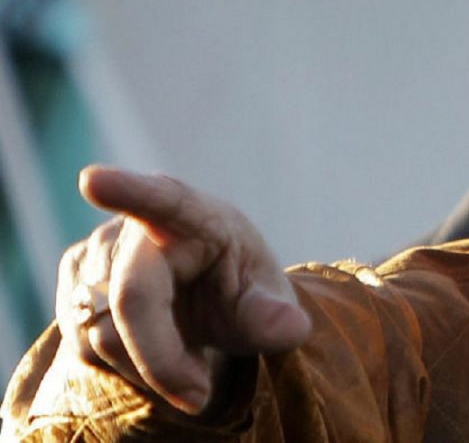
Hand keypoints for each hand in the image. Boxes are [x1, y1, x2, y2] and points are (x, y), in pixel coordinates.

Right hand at [56, 165, 310, 414]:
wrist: (205, 302)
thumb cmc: (239, 290)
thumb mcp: (267, 301)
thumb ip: (274, 315)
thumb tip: (289, 327)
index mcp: (195, 216)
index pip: (162, 199)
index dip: (128, 190)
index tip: (94, 180)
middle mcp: (135, 229)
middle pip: (132, 301)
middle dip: (163, 359)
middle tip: (199, 394)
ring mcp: (95, 256)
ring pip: (104, 334)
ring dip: (150, 365)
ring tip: (187, 353)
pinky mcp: (72, 289)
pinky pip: (87, 348)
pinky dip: (128, 367)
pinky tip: (156, 351)